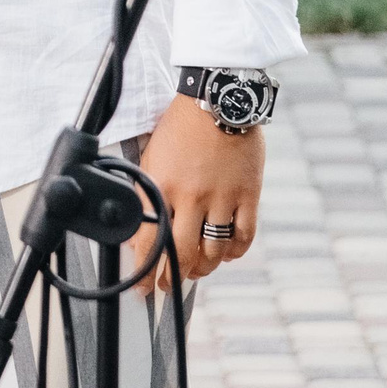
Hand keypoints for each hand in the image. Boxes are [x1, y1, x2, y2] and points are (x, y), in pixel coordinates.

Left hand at [135, 93, 264, 292]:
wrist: (217, 98)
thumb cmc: (179, 126)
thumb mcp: (152, 156)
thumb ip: (148, 192)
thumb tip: (139, 228)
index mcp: (161, 186)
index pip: (149, 241)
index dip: (144, 272)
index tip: (142, 288)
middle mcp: (190, 196)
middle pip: (182, 254)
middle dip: (172, 278)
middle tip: (167, 287)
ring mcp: (221, 197)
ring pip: (214, 251)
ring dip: (204, 268)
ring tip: (196, 271)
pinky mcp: (248, 195)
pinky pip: (244, 236)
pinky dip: (235, 252)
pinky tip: (226, 254)